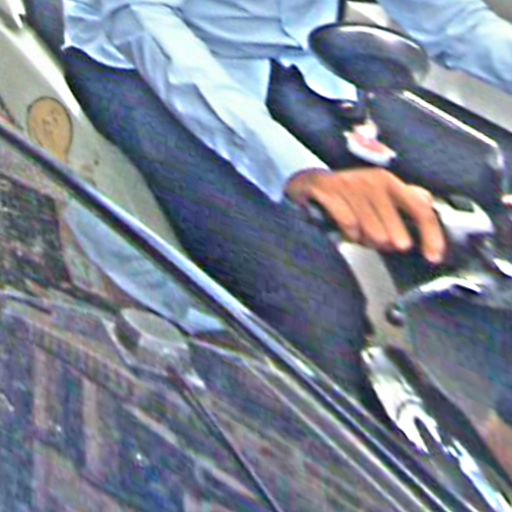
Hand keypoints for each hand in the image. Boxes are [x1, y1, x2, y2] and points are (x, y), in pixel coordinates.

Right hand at [286, 168, 445, 263]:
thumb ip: (404, 200)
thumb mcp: (379, 193)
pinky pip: (348, 225)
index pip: (419, 209)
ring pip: (372, 231)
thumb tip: (429, 204)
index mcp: (390, 182)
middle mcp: (374, 181)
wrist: (311, 183)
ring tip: (360, 236)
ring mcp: (351, 186)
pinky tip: (347, 231)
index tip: (433, 257)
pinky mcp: (330, 192)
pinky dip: (348, 234)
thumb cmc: (349, 194)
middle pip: (393, 228)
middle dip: (387, 244)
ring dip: (366, 241)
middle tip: (380, 244)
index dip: (431, 235)